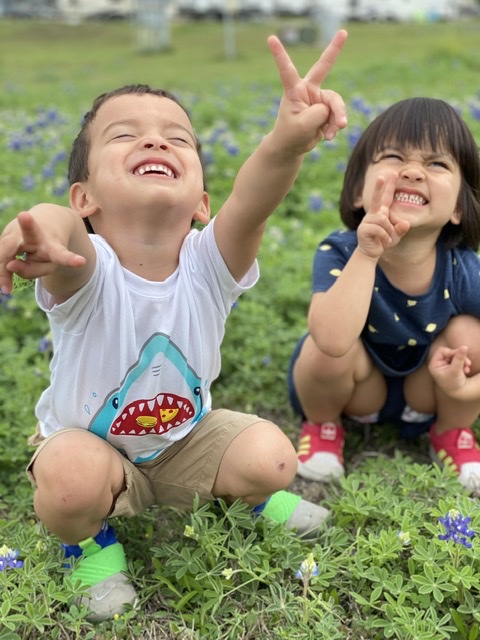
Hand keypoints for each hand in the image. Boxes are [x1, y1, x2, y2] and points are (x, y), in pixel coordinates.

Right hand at [0, 209, 85, 292]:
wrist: (51, 220)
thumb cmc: (51, 248)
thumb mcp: (49, 264)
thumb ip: (31, 271)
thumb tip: (8, 266)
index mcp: (54, 245)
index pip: (60, 254)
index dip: (69, 260)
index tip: (81, 262)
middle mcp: (37, 234)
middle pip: (30, 232)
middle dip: (27, 225)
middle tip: (24, 215)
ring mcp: (20, 230)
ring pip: (6, 249)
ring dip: (3, 272)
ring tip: (6, 289)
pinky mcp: (7, 232)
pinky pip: (1, 255)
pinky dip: (2, 270)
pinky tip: (3, 282)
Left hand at [267, 30, 347, 153]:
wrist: (292, 147)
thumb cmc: (290, 135)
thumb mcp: (303, 125)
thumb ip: (319, 113)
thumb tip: (332, 109)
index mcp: (294, 90)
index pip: (287, 70)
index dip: (279, 55)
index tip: (270, 38)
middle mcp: (308, 90)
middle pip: (324, 66)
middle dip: (334, 49)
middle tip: (344, 32)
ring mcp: (318, 99)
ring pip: (335, 103)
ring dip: (337, 119)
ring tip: (331, 134)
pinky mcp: (326, 109)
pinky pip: (337, 115)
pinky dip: (335, 126)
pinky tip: (328, 136)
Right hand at [357, 173, 409, 258]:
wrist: (371, 253)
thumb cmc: (384, 241)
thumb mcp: (396, 235)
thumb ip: (401, 229)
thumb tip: (406, 223)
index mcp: (381, 213)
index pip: (386, 197)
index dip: (388, 186)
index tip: (391, 174)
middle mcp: (373, 214)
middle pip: (377, 199)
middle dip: (379, 187)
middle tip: (382, 175)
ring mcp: (367, 221)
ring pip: (383, 220)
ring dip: (389, 230)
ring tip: (388, 238)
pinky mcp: (363, 229)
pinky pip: (379, 229)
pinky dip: (385, 236)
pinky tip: (384, 242)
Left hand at [428, 345, 471, 395]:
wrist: (458, 392)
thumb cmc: (454, 383)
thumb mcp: (456, 370)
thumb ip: (459, 358)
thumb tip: (465, 347)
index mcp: (434, 364)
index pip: (442, 351)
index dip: (452, 351)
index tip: (461, 355)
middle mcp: (437, 363)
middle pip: (449, 353)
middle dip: (459, 357)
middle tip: (468, 363)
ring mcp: (444, 364)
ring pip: (454, 356)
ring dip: (463, 361)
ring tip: (468, 368)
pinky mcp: (451, 365)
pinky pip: (457, 360)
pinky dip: (463, 364)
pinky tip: (466, 370)